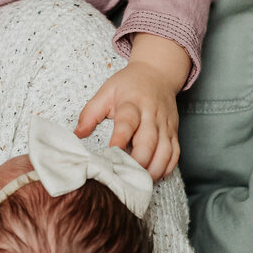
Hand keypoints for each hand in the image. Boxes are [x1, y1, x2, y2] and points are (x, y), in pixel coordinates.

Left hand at [75, 35, 189, 178]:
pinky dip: (167, 167)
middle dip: (138, 162)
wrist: (158, 73)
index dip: (120, 140)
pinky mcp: (174, 131)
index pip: (127, 123)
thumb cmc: (129, 84)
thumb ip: (90, 114)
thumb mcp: (106, 92)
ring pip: (165, 151)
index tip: (111, 154)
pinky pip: (175, 153)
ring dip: (154, 169)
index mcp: (132, 104)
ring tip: (139, 180)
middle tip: (125, 175)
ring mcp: (165, 124)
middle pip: (148, 142)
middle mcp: (151, 115)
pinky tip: (155, 175)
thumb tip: (77, 135)